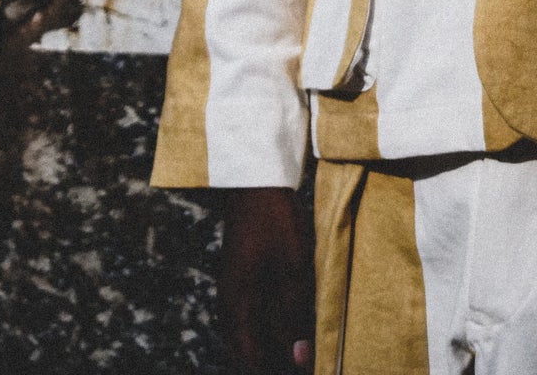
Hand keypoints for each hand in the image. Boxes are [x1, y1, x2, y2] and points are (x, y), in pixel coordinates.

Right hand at [217, 186, 314, 373]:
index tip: (305, 365)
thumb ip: (294, 316)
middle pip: (248, 347)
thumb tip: (301, 359)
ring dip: (274, 338)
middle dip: (275, 356)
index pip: (251, 358)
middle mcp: (229, 303)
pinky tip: (293, 313)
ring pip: (250, 330)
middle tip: (306, 354)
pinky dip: (271, 320)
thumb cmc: (275, 222)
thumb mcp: (292, 270)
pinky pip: (252, 312)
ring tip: (304, 338)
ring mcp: (233, 289)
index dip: (277, 367)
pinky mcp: (241, 276)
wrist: (256, 180)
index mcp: (237, 306)